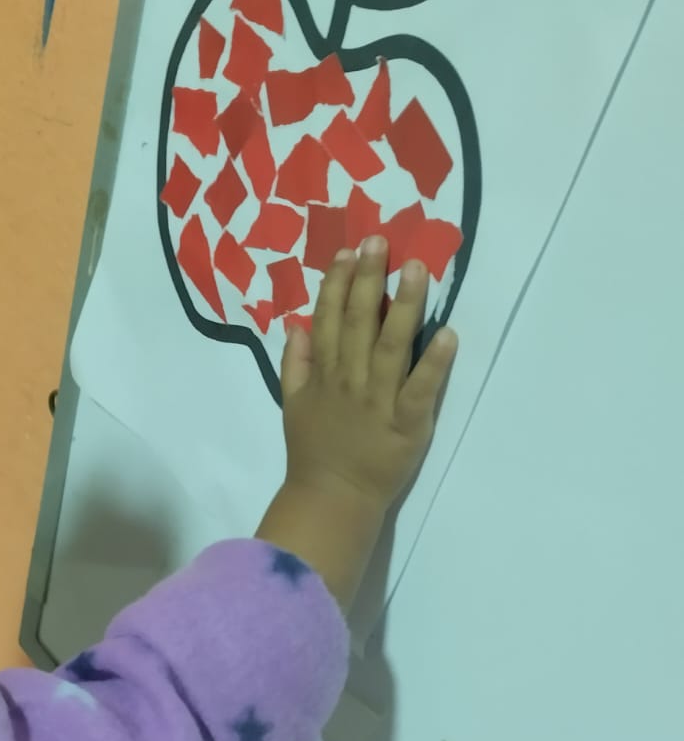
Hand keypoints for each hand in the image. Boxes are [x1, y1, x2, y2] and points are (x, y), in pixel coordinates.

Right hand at [281, 237, 456, 514]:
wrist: (331, 499)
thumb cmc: (314, 453)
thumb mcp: (292, 405)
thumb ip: (294, 365)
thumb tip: (297, 325)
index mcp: (324, 375)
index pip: (328, 319)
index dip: (337, 283)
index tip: (347, 251)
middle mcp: (349, 380)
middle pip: (358, 322)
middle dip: (368, 279)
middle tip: (380, 241)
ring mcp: (378, 401)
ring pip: (390, 346)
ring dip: (404, 307)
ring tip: (417, 270)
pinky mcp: (407, 424)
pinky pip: (420, 389)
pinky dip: (433, 363)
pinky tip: (448, 335)